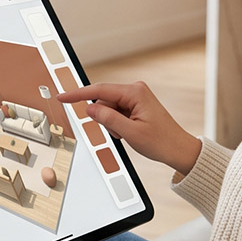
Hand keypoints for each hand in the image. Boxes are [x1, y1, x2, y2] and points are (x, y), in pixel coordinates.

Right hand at [56, 80, 203, 175]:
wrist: (179, 149)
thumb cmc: (162, 142)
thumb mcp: (131, 133)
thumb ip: (108, 119)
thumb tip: (90, 108)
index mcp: (135, 92)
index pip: (99, 90)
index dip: (78, 94)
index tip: (63, 97)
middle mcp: (135, 90)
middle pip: (104, 101)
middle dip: (105, 119)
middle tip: (120, 133)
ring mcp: (136, 98)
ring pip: (109, 109)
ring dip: (113, 124)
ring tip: (129, 134)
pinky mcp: (136, 105)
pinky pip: (116, 113)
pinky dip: (118, 125)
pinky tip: (130, 132)